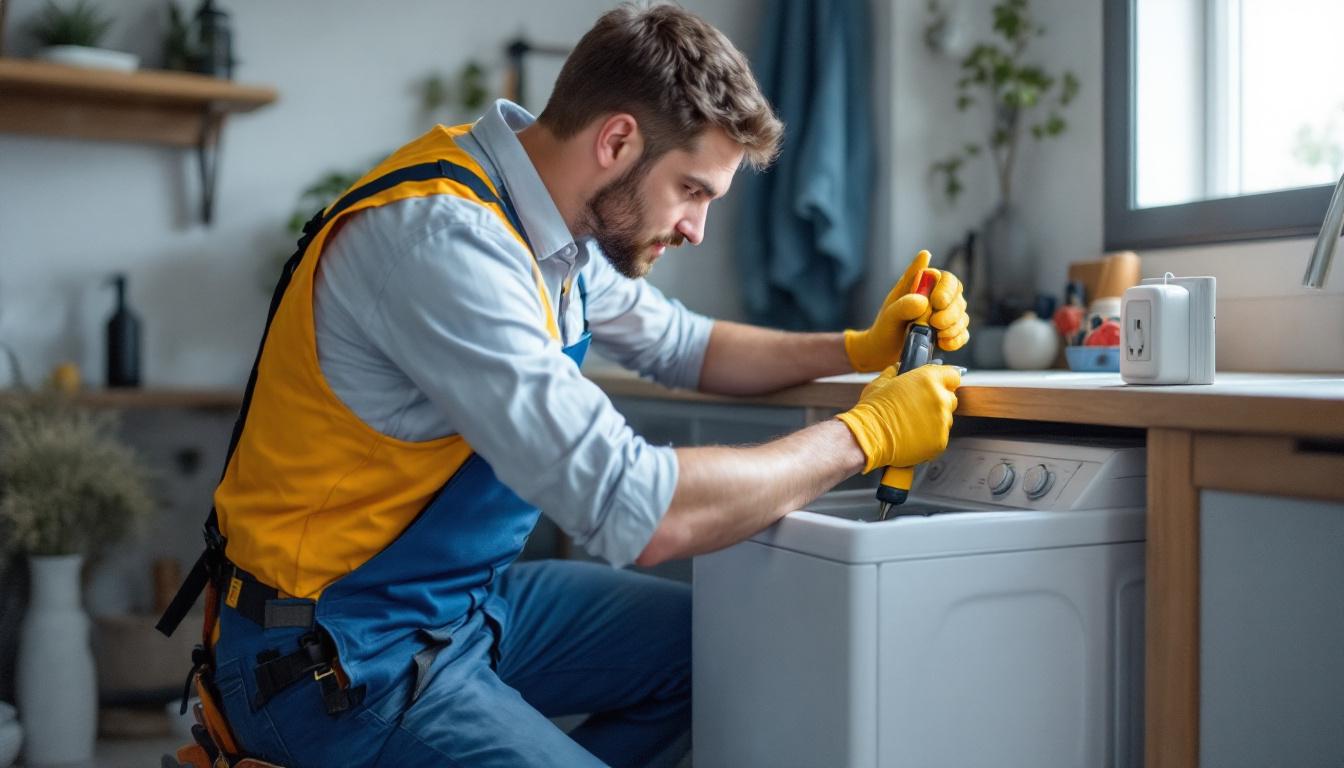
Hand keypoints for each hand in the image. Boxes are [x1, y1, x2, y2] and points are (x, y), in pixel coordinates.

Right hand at [834, 365, 960, 472]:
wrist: (868, 437)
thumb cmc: (873, 409)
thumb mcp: (881, 382)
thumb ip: (895, 373)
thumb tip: (898, 368)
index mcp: (928, 379)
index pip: (953, 376)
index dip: (944, 381)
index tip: (937, 386)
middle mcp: (940, 398)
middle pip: (950, 398)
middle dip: (938, 402)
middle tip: (919, 408)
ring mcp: (942, 421)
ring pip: (946, 419)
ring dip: (934, 420)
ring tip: (912, 424)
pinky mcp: (940, 441)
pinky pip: (940, 436)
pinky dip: (930, 437)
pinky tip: (913, 436)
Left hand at [843, 250, 970, 372]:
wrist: (885, 350)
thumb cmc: (886, 326)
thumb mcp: (890, 314)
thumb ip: (904, 304)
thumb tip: (923, 300)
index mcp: (926, 284)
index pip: (948, 279)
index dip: (946, 289)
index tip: (936, 302)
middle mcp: (939, 297)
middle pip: (958, 299)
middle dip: (950, 313)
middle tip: (935, 323)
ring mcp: (947, 316)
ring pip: (962, 317)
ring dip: (953, 327)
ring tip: (937, 335)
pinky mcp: (950, 333)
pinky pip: (962, 335)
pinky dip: (955, 340)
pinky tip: (943, 344)